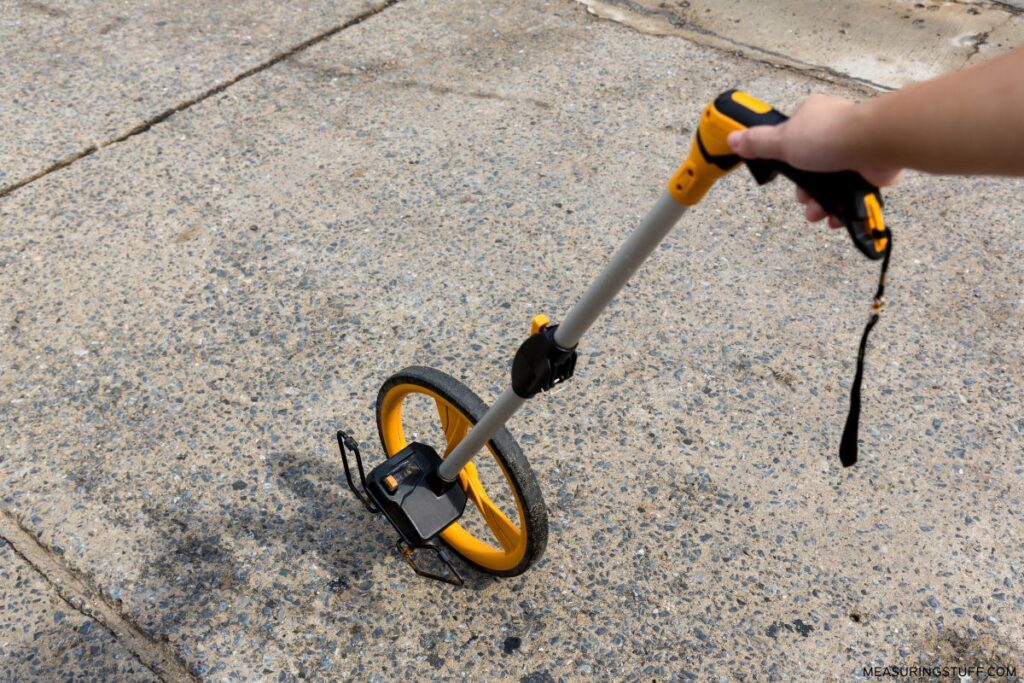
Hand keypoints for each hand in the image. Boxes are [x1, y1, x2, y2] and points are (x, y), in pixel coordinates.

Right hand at [726, 95, 902, 228]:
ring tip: (819, 215)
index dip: (787, 163)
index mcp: (812, 116)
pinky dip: (844, 207)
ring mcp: (854, 150)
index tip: (785, 176)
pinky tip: (838, 216)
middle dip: (805, 191)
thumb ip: (758, 143)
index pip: (793, 140)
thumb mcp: (782, 141)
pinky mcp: (871, 168)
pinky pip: (852, 192)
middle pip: (812, 167)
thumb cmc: (830, 135)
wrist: (874, 144)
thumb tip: (733, 139)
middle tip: (803, 201)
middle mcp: (834, 131)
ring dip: (822, 204)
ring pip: (831, 183)